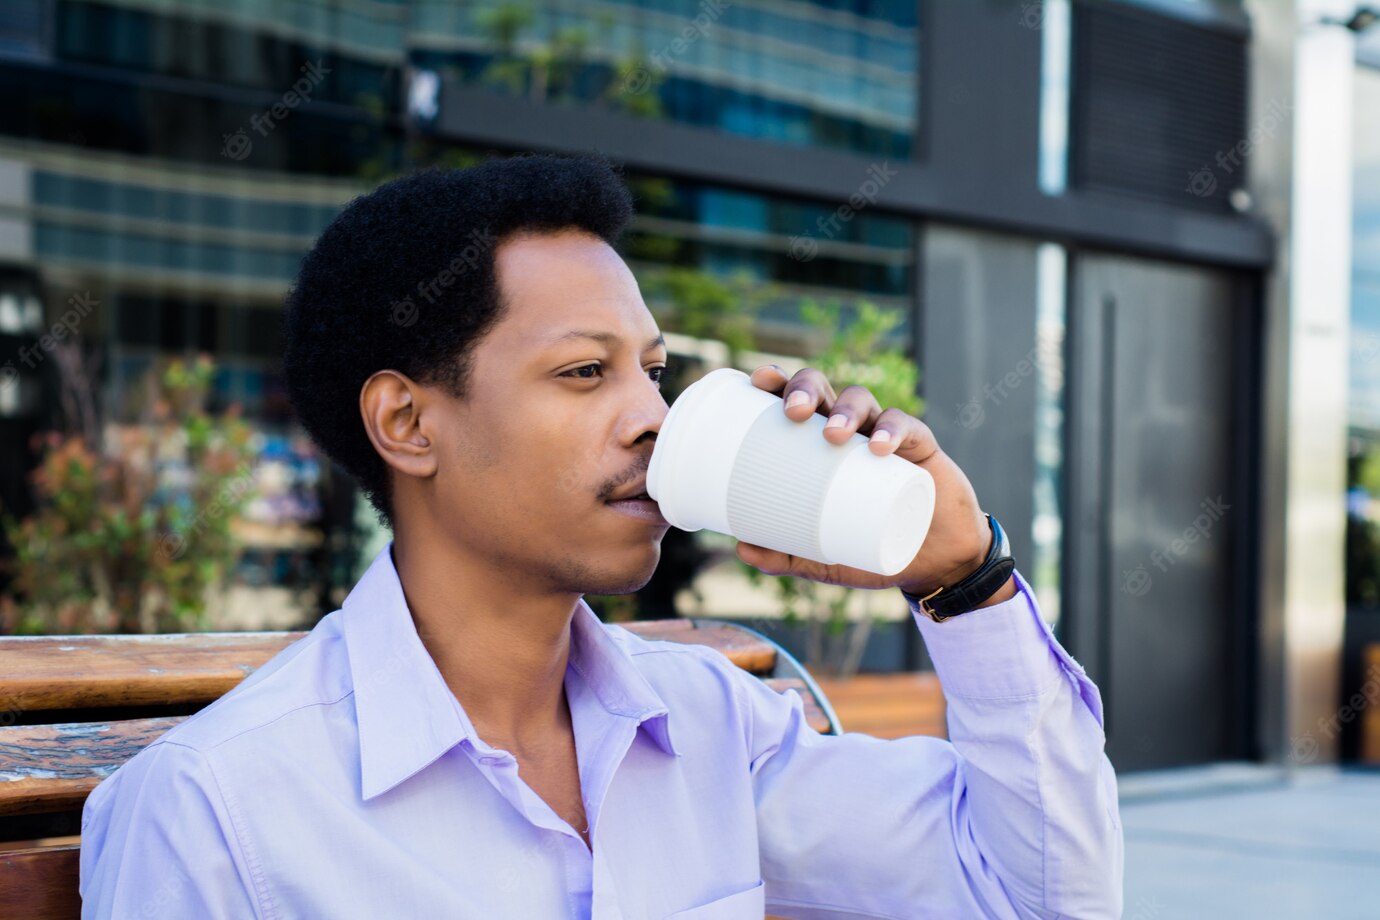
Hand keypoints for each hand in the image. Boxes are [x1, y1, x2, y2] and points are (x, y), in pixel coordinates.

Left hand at [734, 365, 1015, 607]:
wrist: (932, 562)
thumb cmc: (871, 547)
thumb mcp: (824, 558)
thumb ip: (787, 556)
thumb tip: (742, 549)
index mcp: (818, 443)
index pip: (795, 399)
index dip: (777, 382)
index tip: (758, 381)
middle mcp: (849, 429)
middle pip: (823, 388)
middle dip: (804, 389)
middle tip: (791, 412)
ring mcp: (884, 433)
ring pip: (861, 399)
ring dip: (845, 410)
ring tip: (833, 435)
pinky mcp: (921, 446)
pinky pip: (907, 427)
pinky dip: (893, 431)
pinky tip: (881, 447)